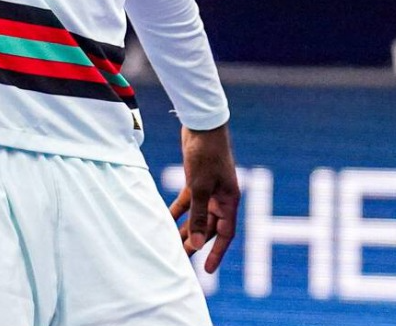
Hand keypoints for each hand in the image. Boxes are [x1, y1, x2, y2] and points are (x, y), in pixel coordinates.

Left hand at [169, 123, 239, 272]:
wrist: (201, 125)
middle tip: (182, 260)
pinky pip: (188, 201)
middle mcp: (221, 197)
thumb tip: (194, 243)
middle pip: (209, 226)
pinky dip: (178, 210)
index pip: (225, 233)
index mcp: (229, 200)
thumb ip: (198, 215)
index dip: (216, 253)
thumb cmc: (206, 154)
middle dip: (196, 243)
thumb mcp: (200, 187)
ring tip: (172, 244)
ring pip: (197, 215)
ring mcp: (209, 189)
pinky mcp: (196, 180)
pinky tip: (166, 219)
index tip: (208, 270)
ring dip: (185, 228)